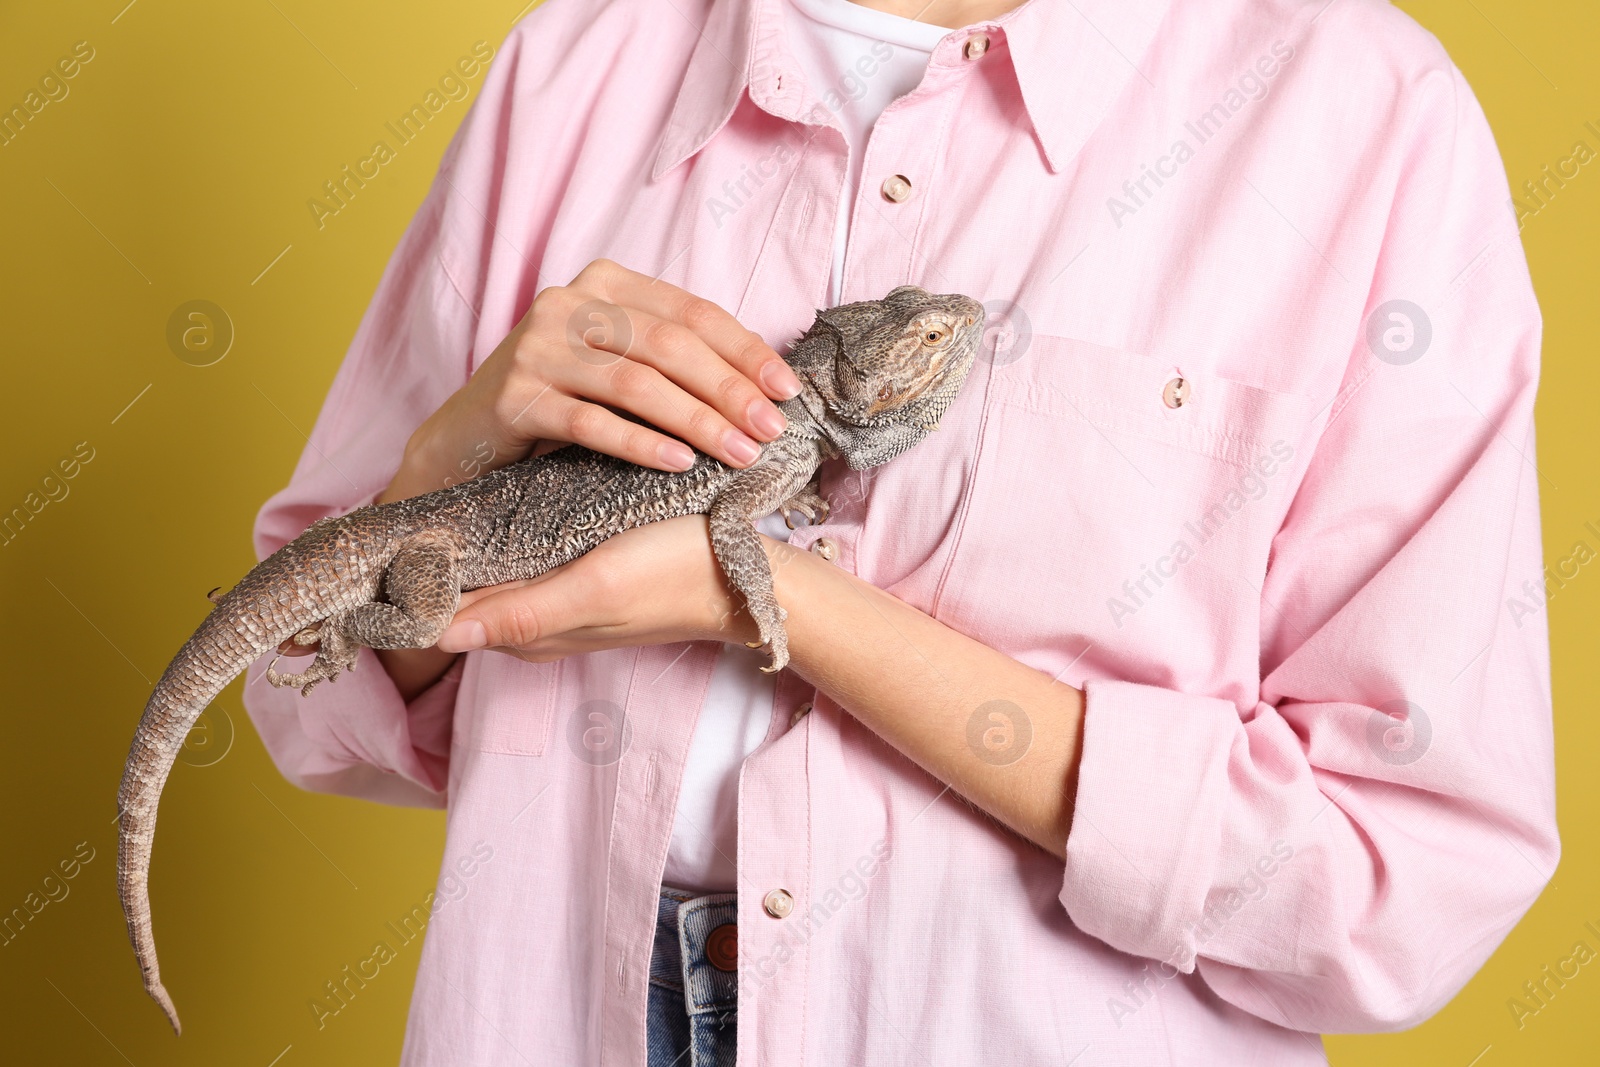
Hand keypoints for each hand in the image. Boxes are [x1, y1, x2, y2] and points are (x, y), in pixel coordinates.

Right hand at [382, 259, 802, 501]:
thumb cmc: (561, 400)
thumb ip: (673, 357)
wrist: (465, 437)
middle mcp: (568, 304)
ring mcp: (537, 349)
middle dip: (730, 391)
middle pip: (670, 346)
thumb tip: (764, 385)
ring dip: (698, 423)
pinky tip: (680, 464)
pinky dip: (642, 445)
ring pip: (637, 384)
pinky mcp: (515, 398)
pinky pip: (591, 423)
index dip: (746, 351)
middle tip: (771, 431)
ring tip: (739, 454)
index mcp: (605, 283)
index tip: (787, 390)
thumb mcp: (617, 363)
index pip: (692, 313)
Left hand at [432, 515, 760, 658]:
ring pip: (494, 568)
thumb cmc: (674, 574)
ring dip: (470, 541)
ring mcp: (559, 595)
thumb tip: (437, 633)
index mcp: (529, 629)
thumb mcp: (597, 588)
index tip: (382, 538)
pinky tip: (504, 497)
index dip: (413, 577)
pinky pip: (527, 556)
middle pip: (466, 586)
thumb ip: (522, 611)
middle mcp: (536, 617)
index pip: (448, 608)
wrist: (747, 575)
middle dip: (434, 555)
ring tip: (442, 487)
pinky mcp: (581, 572)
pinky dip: (509, 535)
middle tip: (405, 495)